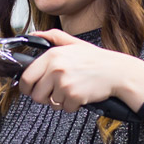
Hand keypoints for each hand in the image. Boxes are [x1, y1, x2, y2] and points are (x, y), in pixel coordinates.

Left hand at [17, 30, 143, 111]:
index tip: (32, 89)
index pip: (27, 77)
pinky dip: (72, 105)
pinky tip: (80, 94)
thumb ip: (52, 37)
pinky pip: (65, 108)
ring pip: (51, 103)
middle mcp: (56, 69)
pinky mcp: (74, 96)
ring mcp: (64, 83)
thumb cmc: (96, 59)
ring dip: (60, 101)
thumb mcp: (73, 43)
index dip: (27, 87)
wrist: (116, 72)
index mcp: (52, 55)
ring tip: (72, 90)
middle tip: (55, 92)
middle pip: (36, 95)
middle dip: (44, 97)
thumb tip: (33, 34)